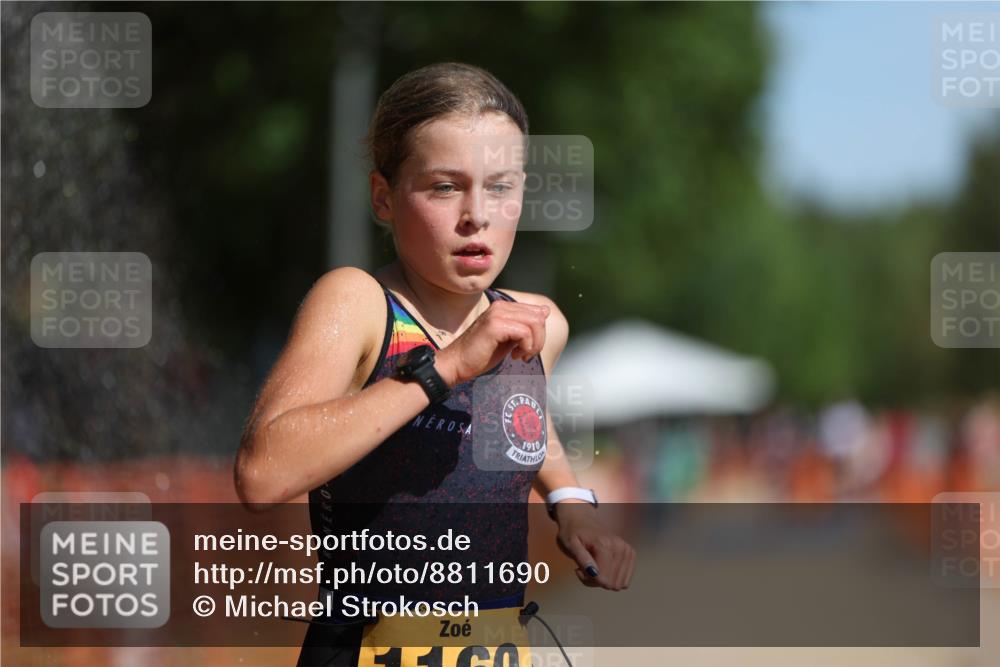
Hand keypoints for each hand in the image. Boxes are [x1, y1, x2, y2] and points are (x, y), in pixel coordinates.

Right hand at [435, 300, 549, 385]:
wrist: (456, 363)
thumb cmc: (480, 354)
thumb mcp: (508, 339)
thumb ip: (525, 326)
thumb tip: (545, 311)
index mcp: (503, 307)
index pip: (537, 312)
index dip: (539, 333)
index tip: (527, 348)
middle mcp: (500, 306)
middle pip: (539, 317)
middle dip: (539, 339)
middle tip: (526, 354)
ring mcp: (497, 314)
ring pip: (535, 323)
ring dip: (534, 344)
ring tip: (521, 355)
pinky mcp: (495, 325)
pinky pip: (524, 333)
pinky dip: (526, 347)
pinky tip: (514, 356)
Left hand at [554, 502, 634, 590]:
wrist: (581, 520)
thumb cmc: (572, 534)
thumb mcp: (570, 545)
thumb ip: (582, 559)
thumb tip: (594, 573)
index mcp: (604, 544)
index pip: (603, 580)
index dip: (587, 579)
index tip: (578, 569)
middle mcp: (620, 547)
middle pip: (611, 584)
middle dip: (595, 581)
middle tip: (584, 568)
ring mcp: (628, 550)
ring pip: (619, 584)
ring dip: (604, 581)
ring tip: (593, 567)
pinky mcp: (631, 554)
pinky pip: (624, 581)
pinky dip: (612, 578)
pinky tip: (602, 567)